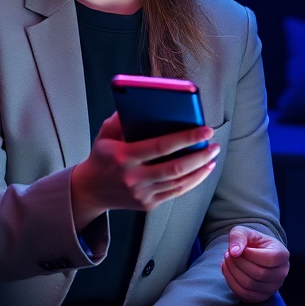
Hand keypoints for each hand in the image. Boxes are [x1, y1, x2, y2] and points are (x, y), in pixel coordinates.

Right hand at [71, 113, 217, 230]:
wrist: (90, 190)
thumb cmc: (102, 156)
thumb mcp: (106, 133)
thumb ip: (122, 117)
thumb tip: (145, 101)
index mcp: (124, 156)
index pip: (161, 146)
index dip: (187, 138)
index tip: (206, 130)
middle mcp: (133, 178)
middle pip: (175, 167)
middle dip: (200, 155)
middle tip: (214, 143)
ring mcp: (142, 194)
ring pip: (179, 182)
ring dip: (201, 168)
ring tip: (213, 154)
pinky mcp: (148, 204)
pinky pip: (176, 192)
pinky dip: (194, 181)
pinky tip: (204, 169)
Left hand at [220, 226, 289, 302]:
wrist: (255, 254)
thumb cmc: (252, 242)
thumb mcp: (245, 232)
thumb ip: (239, 237)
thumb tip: (234, 252)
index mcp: (282, 255)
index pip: (270, 259)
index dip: (251, 254)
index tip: (241, 249)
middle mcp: (281, 273)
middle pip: (259, 273)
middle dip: (238, 263)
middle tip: (228, 254)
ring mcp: (272, 288)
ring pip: (250, 285)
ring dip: (232, 272)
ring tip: (227, 260)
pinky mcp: (261, 297)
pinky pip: (244, 294)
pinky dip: (231, 282)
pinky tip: (228, 270)